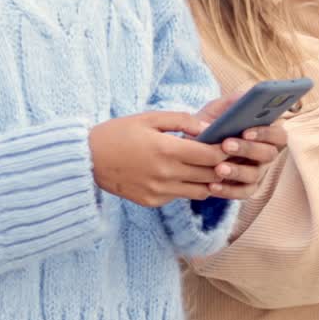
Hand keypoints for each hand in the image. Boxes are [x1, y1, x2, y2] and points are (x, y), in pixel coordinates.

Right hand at [89, 111, 229, 205]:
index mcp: (166, 150)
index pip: (209, 156)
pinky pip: (180, 196)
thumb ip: (180, 121)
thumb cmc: (118, 133)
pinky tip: (184, 175)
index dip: (224, 151)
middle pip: (209, 175)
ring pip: (199, 191)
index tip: (231, 145)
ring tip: (211, 169)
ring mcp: (159, 191)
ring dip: (208, 181)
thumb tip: (206, 130)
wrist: (87, 159)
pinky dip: (187, 187)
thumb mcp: (148, 118)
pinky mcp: (152, 202)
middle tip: (229, 157)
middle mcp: (166, 174)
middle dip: (222, 166)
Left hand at [195, 94, 287, 196]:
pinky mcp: (245, 188)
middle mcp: (265, 154)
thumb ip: (232, 102)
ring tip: (218, 168)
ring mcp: (257, 172)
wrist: (190, 144)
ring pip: (254, 175)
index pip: (279, 134)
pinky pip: (241, 193)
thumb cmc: (210, 123)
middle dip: (247, 149)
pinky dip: (228, 191)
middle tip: (226, 145)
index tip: (246, 131)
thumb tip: (246, 96)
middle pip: (268, 154)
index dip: (266, 133)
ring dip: (237, 171)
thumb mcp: (218, 109)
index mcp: (265, 133)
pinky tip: (212, 185)